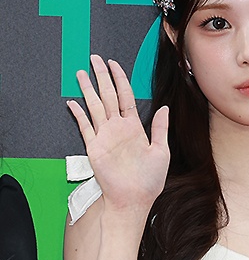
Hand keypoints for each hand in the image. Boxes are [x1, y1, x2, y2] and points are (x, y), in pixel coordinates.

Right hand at [67, 55, 168, 219]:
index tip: (114, 64)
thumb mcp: (161, 152)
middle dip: (102, 77)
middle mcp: (118, 130)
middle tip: (94, 59)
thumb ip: (159, 129)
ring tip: (81, 73)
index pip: (125, 97)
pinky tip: (73, 102)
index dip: (120, 79)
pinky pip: (85, 127)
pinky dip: (79, 114)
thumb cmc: (149, 181)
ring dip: (88, 90)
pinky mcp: (94, 148)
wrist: (134, 200)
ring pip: (95, 106)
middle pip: (108, 96)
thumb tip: (164, 108)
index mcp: (134, 129)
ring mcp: (105, 137)